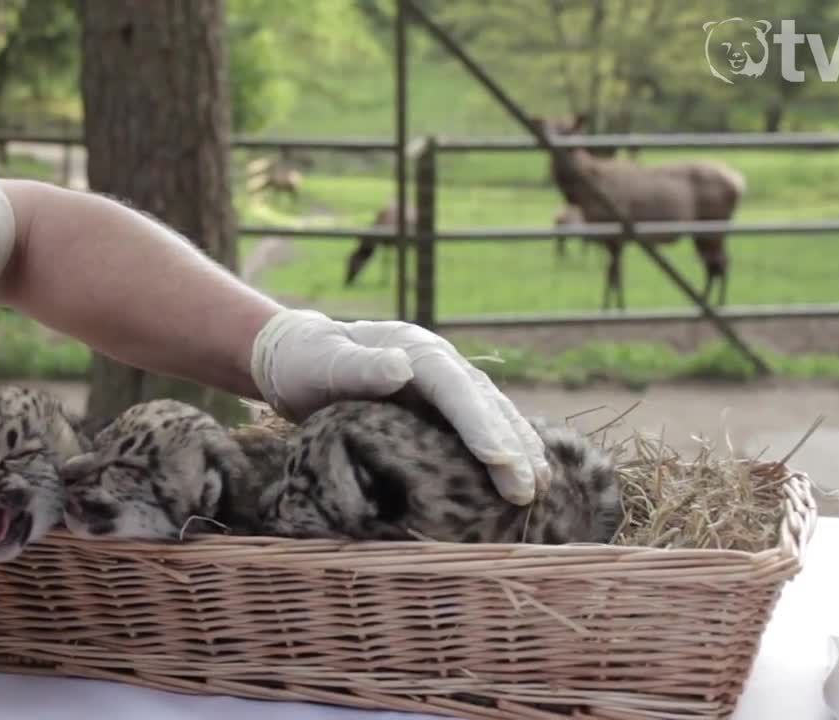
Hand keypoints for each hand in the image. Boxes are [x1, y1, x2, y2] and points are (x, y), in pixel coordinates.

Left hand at [250, 308, 549, 504]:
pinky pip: (479, 430)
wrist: (298, 361)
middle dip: (509, 446)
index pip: (455, 388)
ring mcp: (443, 389)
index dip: (479, 423)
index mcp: (416, 349)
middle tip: (527, 489)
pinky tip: (523, 476)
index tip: (498, 458)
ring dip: (518, 450)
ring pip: (492, 417)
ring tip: (540, 486)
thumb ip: (358, 366)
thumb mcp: (323, 360)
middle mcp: (439, 366)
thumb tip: (400, 368)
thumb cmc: (306, 360)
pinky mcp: (439, 412)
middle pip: (483, 404)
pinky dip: (504, 452)